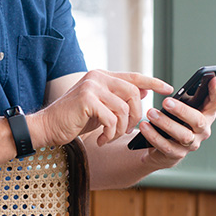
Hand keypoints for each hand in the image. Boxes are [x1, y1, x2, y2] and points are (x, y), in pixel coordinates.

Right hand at [28, 70, 172, 148]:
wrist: (48, 127)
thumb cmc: (74, 119)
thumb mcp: (100, 107)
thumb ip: (118, 98)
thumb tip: (144, 90)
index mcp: (101, 76)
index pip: (133, 76)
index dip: (153, 81)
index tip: (168, 89)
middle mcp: (97, 77)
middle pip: (134, 94)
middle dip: (135, 116)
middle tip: (125, 131)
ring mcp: (91, 87)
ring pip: (124, 109)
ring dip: (120, 129)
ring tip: (109, 137)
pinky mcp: (87, 100)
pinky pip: (111, 119)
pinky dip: (109, 134)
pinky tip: (100, 140)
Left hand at [138, 75, 215, 164]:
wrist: (161, 148)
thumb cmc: (172, 121)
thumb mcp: (178, 108)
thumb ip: (181, 98)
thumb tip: (168, 87)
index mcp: (205, 115)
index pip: (215, 102)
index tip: (213, 79)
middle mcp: (202, 130)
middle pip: (198, 120)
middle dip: (182, 110)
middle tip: (166, 101)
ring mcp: (191, 144)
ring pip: (183, 135)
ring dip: (165, 123)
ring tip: (150, 113)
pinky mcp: (177, 154)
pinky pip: (166, 146)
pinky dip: (154, 135)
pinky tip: (144, 126)